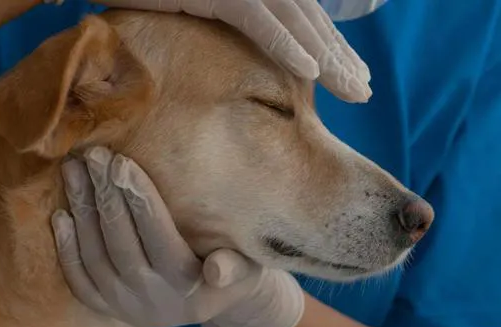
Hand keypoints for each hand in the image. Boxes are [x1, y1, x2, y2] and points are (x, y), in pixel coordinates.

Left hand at [51, 147, 303, 326]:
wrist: (211, 304)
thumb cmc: (234, 274)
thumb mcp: (247, 272)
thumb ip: (235, 267)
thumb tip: (217, 269)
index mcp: (188, 289)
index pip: (160, 238)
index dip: (139, 200)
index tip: (121, 162)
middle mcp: (153, 302)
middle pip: (122, 244)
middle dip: (106, 196)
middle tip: (92, 156)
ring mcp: (126, 309)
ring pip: (96, 258)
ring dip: (82, 212)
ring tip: (73, 171)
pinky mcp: (108, 311)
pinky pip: (80, 282)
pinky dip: (68, 250)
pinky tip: (60, 216)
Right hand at [98, 0, 371, 102]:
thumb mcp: (193, 7)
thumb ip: (225, 22)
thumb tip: (246, 53)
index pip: (299, 15)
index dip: (326, 45)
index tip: (348, 74)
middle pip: (307, 17)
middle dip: (339, 55)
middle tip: (363, 88)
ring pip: (294, 18)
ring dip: (327, 56)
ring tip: (354, 89)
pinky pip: (257, 19)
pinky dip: (285, 45)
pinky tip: (311, 73)